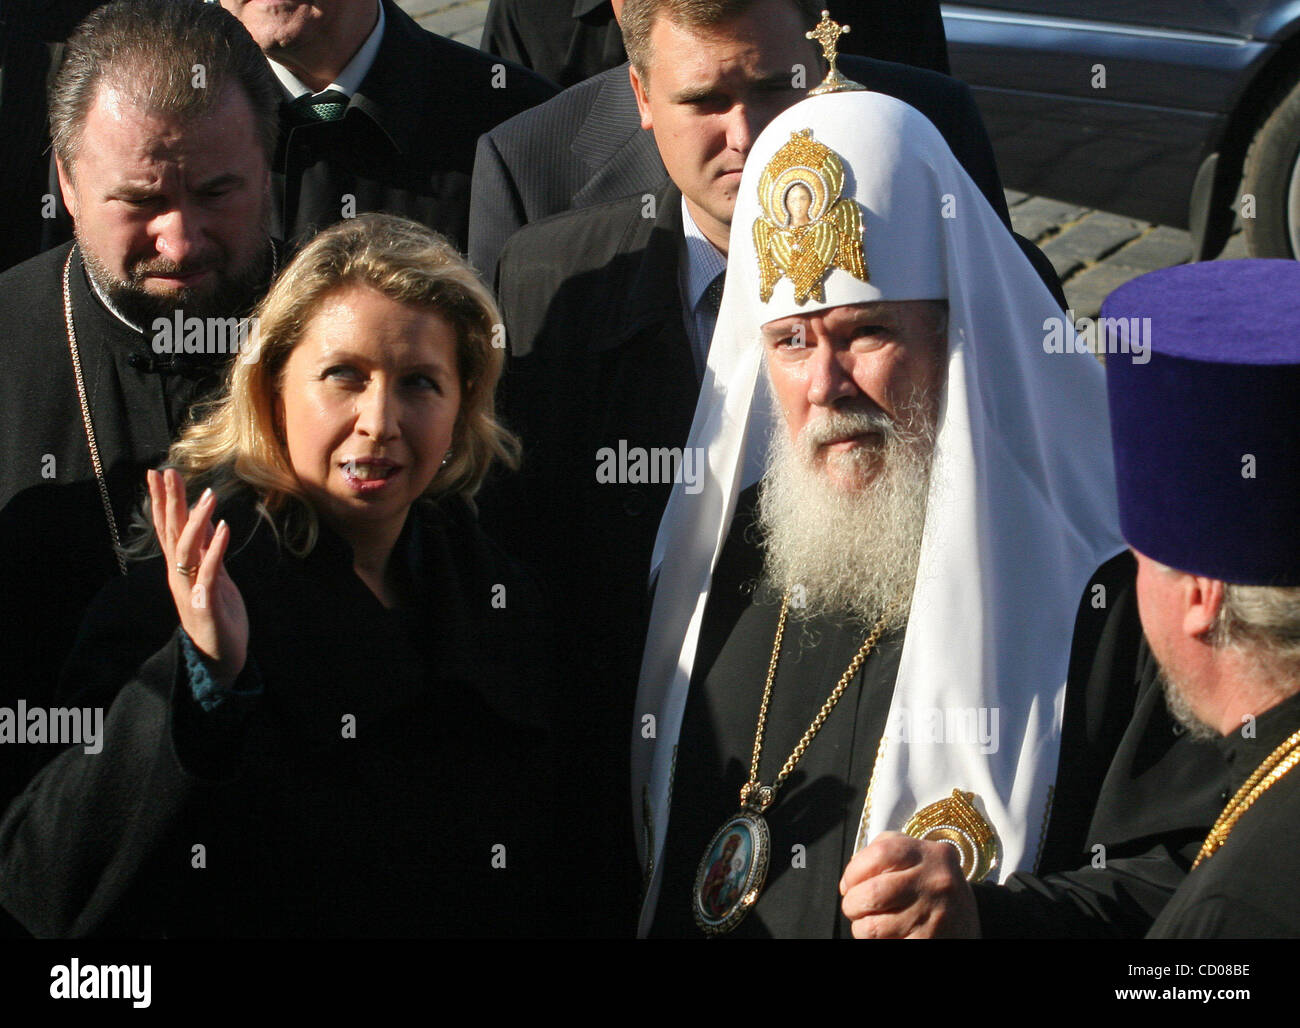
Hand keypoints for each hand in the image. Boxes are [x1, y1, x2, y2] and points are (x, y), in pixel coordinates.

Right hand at [147, 468, 247, 687]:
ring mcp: (191, 588)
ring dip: (196, 520)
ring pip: (186, 548)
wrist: (220, 656)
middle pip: (170, 533)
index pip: (167, 528)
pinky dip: (215, 548)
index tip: (158, 473)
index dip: (163, 501)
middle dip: (168, 502)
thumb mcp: (215, 576)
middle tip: (165, 472)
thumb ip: (207, 551)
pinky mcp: (206, 603)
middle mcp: (180, 575)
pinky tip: (223, 527)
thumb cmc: (218, 615)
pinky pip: (210, 570)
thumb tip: (206, 521)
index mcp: (181, 568)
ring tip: (208, 494)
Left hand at [839, 831, 980, 937]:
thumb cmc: (929, 884)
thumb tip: (850, 878)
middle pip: (871, 893)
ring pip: (873, 927)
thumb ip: (883, 850)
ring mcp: (935, 916)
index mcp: (928, 854)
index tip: (849, 883)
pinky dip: (877, 942)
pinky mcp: (929, 942)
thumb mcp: (916, 855)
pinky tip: (887, 936)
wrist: (968, 921)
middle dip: (852, 905)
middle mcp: (935, 882)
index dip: (853, 871)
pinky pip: (886, 944)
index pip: (878, 854)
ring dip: (862, 929)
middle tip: (856, 907)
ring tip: (870, 924)